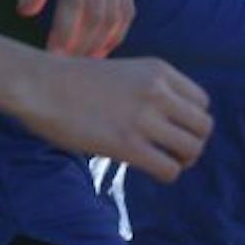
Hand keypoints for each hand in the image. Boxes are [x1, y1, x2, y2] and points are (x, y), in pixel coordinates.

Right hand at [14, 56, 212, 181]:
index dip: (191, 120)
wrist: (41, 85)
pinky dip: (166, 174)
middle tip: (175, 151)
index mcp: (159, 70)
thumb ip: (149, 88)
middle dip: (193, 142)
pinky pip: (169, 169)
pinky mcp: (128, 145)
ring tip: (165, 161)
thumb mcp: (124, 71)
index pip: (202, 101)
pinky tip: (150, 169)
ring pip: (193, 148)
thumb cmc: (74, 80)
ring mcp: (144, 118)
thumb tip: (167, 118)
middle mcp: (158, 91)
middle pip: (203, 126)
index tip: (174, 129)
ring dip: (183, 160)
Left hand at [17, 0, 132, 56]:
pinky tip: (101, 48)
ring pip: (117, 12)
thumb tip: (27, 12)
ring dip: (101, 43)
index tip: (53, 56)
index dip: (65, 32)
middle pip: (98, 12)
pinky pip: (128, 5)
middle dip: (83, 45)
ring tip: (83, 64)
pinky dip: (117, 32)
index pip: (74, 1)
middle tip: (66, 68)